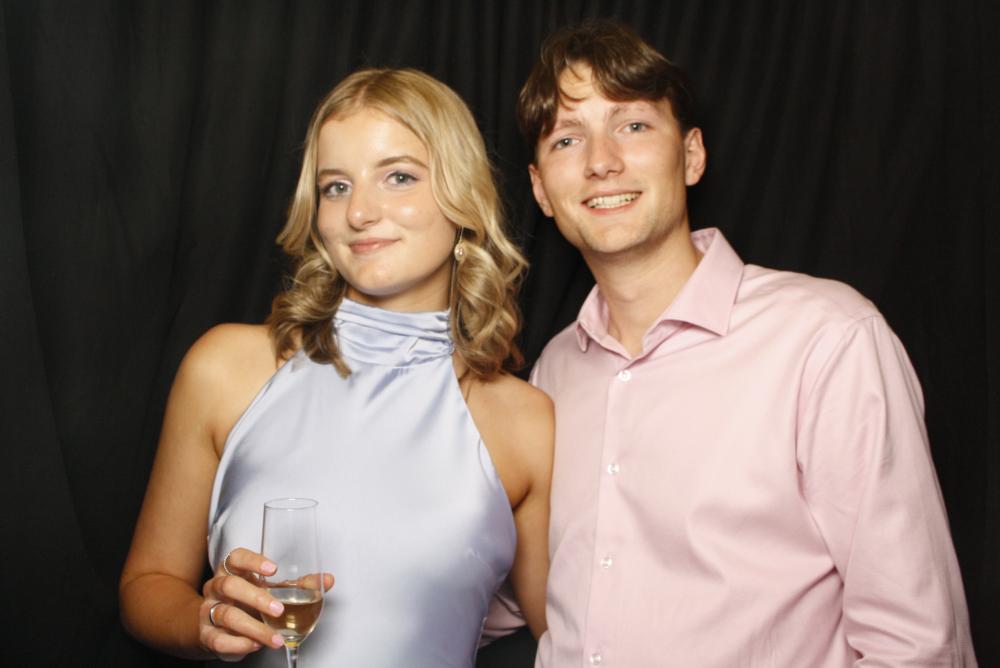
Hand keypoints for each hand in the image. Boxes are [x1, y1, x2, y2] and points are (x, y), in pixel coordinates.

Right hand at [199, 547, 332, 660]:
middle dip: (256, 597)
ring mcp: (209, 611)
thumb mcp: (270, 590)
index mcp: (232, 571)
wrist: (212, 625)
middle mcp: (217, 588)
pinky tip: (255, 646)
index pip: (236, 558)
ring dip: (254, 628)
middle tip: (279, 609)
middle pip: (230, 586)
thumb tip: (327, 580)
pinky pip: (219, 640)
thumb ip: (299, 585)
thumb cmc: (246, 602)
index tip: (272, 568)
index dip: (252, 561)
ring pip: (226, 615)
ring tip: (275, 639)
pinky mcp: (206, 635)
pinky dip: (238, 644)